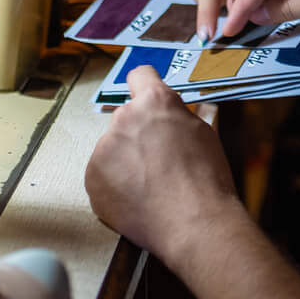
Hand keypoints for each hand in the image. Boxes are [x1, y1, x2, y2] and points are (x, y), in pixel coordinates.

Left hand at [84, 68, 241, 261]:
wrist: (193, 223)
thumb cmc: (206, 180)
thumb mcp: (204, 134)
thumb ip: (180, 117)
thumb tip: (175, 114)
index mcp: (154, 102)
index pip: (139, 75)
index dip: (145, 86)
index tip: (146, 98)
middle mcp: (124, 118)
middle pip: (127, 118)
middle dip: (138, 134)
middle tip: (159, 160)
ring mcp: (103, 148)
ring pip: (113, 148)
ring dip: (126, 161)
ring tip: (151, 186)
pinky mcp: (92, 177)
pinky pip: (103, 175)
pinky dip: (116, 185)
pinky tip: (138, 199)